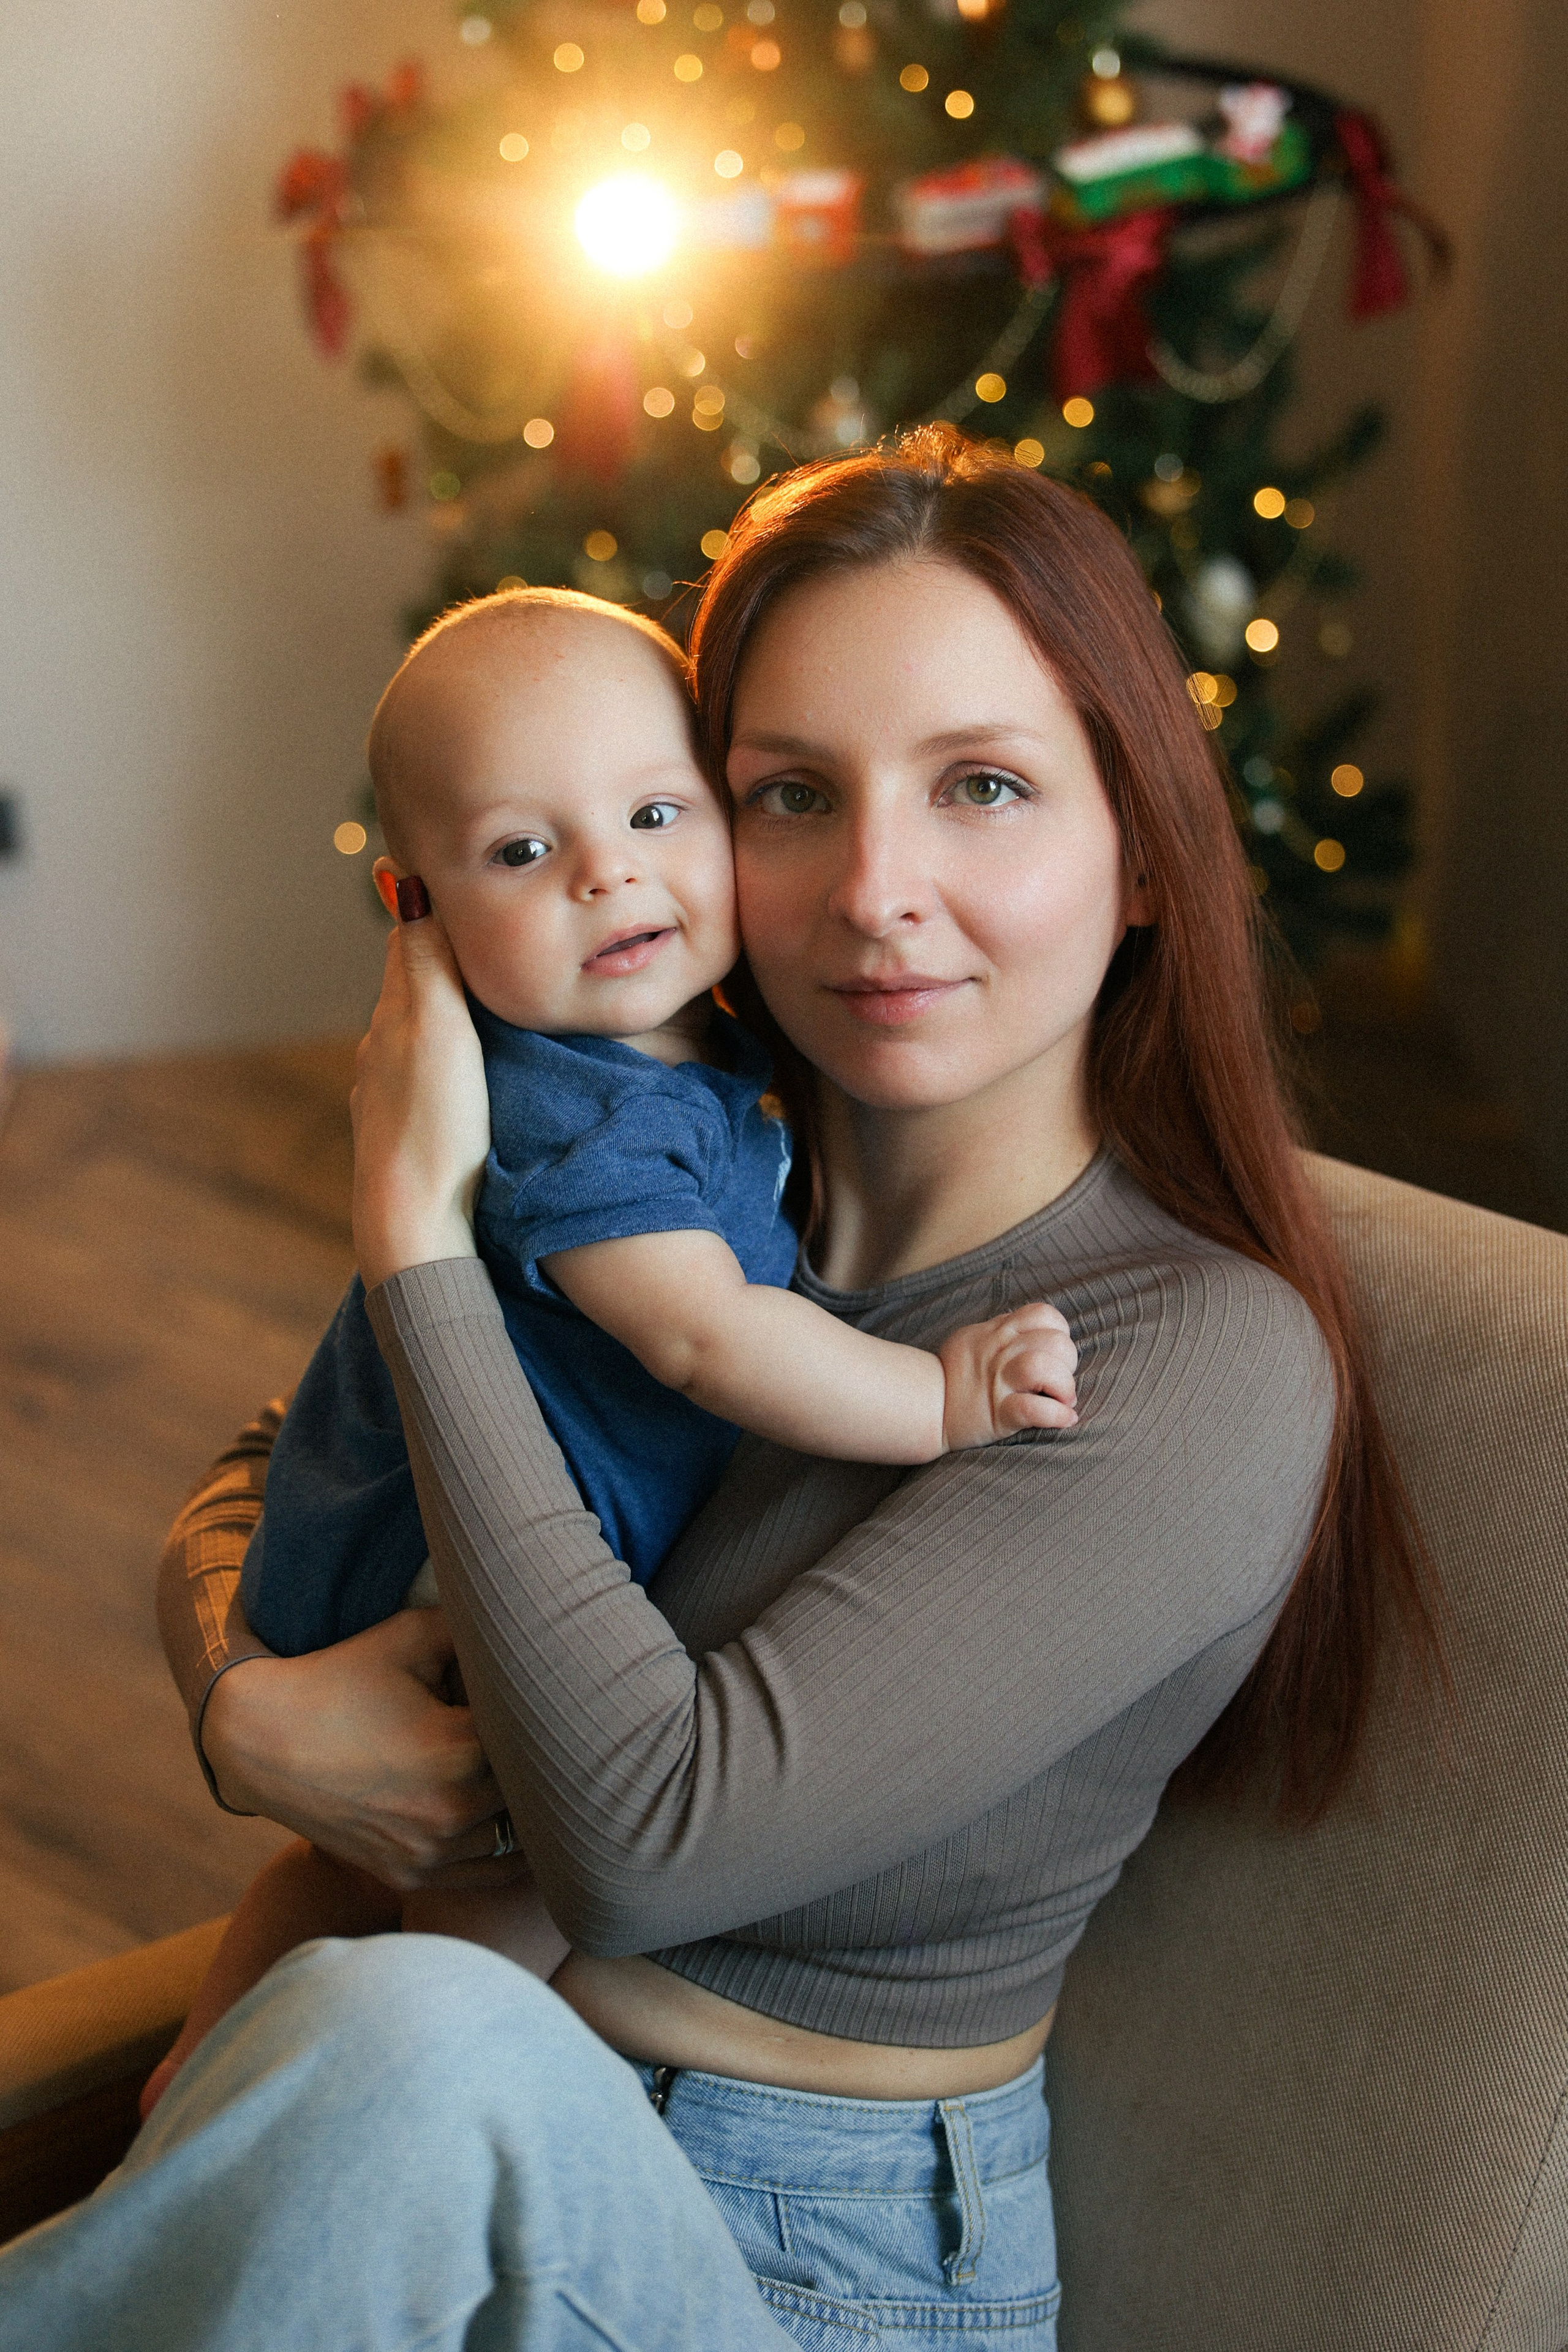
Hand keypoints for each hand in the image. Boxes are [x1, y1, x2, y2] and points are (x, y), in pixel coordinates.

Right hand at [201, 1608, 528, 1891]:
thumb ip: (476, 1628)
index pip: (540, 1738)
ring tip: (537, 1775)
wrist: (262, 1741)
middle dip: (541, 1761)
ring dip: (529, 1809)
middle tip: (556, 1734)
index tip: (551, 1696)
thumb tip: (528, 1623)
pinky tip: (523, 1826)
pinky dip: (509, 1852)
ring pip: (518, 1839)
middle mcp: (451, 1812)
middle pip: (535, 1792)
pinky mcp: (408, 1876)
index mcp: (461, 1750)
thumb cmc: (339, 1680)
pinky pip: (486, 1875)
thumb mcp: (411, 1635)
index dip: (548, 1715)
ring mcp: (430, 1853)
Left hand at [352, 873, 488, 1289]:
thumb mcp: (437, 1029)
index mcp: (392, 1019)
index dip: (432, 913)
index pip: (408, 946)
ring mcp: (390, 1098)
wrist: (414, 1223)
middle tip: (479, 930)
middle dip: (439, 961)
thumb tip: (410, 887)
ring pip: (420, 1039)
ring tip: (481, 999)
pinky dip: (446, 1062)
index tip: (454, 880)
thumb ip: (426, 962)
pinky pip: (426, 1081)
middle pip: (414, 990)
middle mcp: (382, 1053)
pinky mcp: (406, 1137)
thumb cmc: (435, 1125)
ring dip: (445, 1016)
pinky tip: (466, 1076)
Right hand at [939, 1303, 1078, 1451]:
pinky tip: (1064, 1420)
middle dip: (1068, 1363)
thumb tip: (1033, 1329)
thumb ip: (1002, 1331)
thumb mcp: (974, 1339)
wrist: (923, 1407)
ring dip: (1064, 1386)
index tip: (1054, 1354)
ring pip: (1044, 1368)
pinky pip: (1034, 1410)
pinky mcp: (998, 1414)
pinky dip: (1056, 1416)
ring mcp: (998, 1383)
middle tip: (1058, 1382)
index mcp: (997, 1332)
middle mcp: (999, 1352)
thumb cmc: (953, 1375)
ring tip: (1062, 1400)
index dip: (1060, 1332)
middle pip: (1054, 1342)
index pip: (1044, 1315)